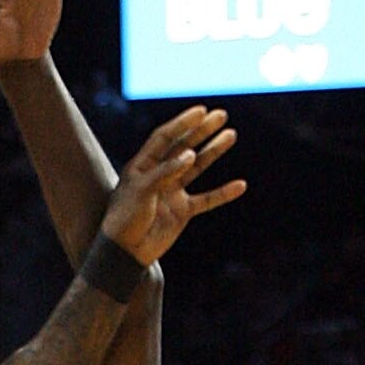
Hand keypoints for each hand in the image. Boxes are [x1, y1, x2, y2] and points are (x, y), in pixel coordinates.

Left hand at [94, 105, 243, 267]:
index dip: (182, 123)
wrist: (125, 252)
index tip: (201, 111)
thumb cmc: (124, 218)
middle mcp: (159, 174)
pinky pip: (207, 199)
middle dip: (202, 131)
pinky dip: (223, 193)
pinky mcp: (182, 211)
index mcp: (143, 165)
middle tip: (221, 115)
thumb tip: (190, 154)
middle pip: (184, 146)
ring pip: (197, 167)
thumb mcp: (142, 191)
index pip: (164, 137)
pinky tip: (240, 185)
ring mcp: (172, 192)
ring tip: (231, 134)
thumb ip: (165, 171)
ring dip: (213, 151)